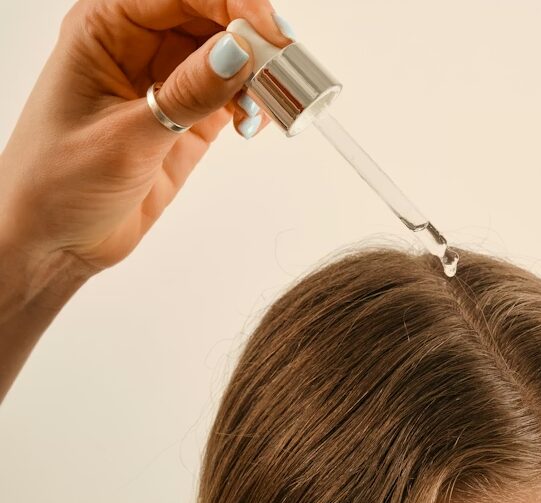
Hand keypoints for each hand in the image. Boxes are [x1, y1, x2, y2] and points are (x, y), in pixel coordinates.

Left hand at [0, 0, 293, 273]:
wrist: (54, 240)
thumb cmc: (56, 183)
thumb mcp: (126, 139)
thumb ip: (186, 94)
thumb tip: (239, 52)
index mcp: (105, 29)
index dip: (229, 3)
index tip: (266, 31)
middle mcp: (138, 46)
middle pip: (211, 17)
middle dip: (252, 37)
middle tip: (283, 67)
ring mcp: (166, 81)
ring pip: (229, 54)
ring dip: (258, 73)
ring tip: (267, 104)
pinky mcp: (188, 116)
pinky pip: (234, 93)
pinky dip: (254, 103)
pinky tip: (253, 122)